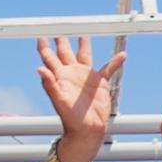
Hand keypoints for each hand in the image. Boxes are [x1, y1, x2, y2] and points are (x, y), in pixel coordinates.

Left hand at [38, 36, 125, 161]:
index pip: (49, 58)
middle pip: (64, 53)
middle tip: (58, 30)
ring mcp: (86, 78)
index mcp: (60, 77)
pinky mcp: (100, 84)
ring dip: (84, 45)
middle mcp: (72, 74)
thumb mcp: (59, 101)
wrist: (87, 131)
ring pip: (84, 56)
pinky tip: (121, 55)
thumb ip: (50, 84)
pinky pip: (108, 69)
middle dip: (61, 41)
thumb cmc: (71, 119)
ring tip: (84, 34)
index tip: (41, 35)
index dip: (44, 47)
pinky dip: (115, 62)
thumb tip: (39, 69)